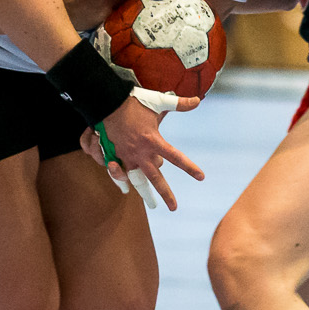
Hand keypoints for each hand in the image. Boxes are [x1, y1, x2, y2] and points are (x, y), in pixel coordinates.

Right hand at [87, 90, 203, 209]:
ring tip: (152, 204)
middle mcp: (140, 153)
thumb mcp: (157, 101)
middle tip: (174, 208)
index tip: (201, 177)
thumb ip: (178, 103)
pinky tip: (127, 188)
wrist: (107, 103)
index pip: (175, 157)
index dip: (189, 168)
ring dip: (145, 193)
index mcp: (153, 141)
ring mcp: (126, 156)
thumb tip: (197, 101)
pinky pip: (121, 173)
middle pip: (156, 179)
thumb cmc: (134, 102)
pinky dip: (123, 180)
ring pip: (138, 180)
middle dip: (166, 194)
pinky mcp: (114, 156)